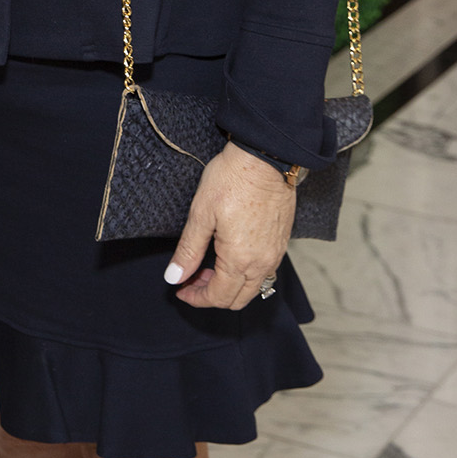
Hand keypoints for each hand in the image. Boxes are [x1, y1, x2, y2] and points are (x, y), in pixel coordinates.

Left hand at [165, 142, 294, 309]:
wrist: (265, 157)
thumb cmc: (232, 179)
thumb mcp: (201, 214)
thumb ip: (188, 250)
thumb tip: (174, 277)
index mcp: (239, 260)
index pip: (218, 297)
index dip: (196, 298)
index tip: (180, 289)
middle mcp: (262, 263)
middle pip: (237, 299)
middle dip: (211, 295)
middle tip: (192, 278)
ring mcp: (275, 254)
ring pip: (253, 287)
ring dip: (229, 285)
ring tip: (208, 265)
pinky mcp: (282, 242)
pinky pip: (264, 272)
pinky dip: (244, 274)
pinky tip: (229, 255)